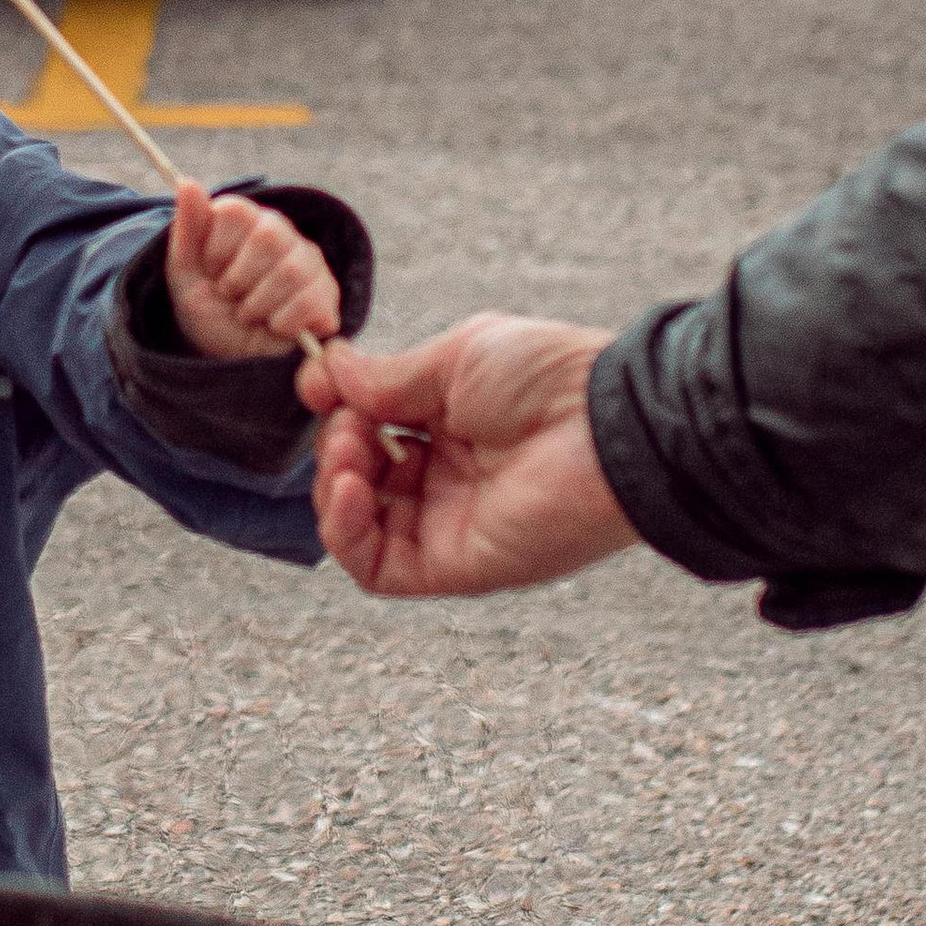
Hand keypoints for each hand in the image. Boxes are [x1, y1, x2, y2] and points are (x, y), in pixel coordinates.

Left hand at [167, 179, 340, 359]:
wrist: (225, 357)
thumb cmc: (206, 307)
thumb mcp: (185, 272)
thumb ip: (188, 227)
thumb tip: (186, 182)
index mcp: (248, 219)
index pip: (235, 212)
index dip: (216, 250)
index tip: (211, 271)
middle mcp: (284, 233)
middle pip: (268, 238)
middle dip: (238, 279)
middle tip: (231, 296)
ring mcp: (311, 264)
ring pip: (292, 271)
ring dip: (257, 305)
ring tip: (250, 314)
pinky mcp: (328, 297)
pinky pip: (313, 302)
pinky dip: (283, 323)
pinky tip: (275, 325)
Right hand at [295, 318, 635, 597]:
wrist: (606, 426)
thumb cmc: (549, 380)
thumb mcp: (455, 359)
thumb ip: (386, 377)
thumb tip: (326, 373)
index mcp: (454, 425)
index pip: (372, 428)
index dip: (340, 408)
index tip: (319, 384)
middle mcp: (448, 478)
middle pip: (359, 475)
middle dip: (337, 445)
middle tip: (348, 421)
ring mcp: (448, 523)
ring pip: (358, 523)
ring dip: (332, 485)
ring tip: (348, 451)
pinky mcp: (453, 564)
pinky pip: (376, 566)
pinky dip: (344, 531)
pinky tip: (346, 488)